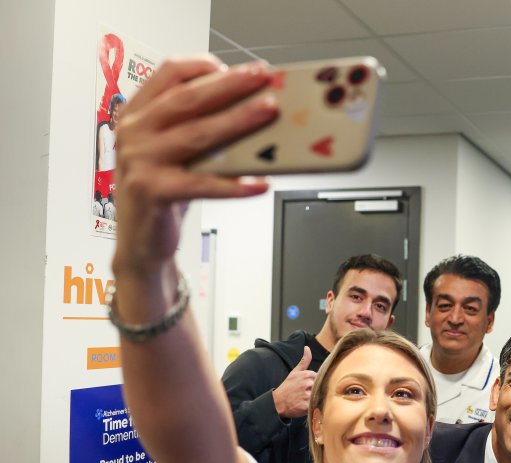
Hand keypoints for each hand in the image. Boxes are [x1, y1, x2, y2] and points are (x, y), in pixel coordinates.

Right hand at [112, 57, 277, 279]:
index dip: (203, 65)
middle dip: (230, 85)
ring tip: (268, 112)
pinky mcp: (151, 191)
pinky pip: (202, 184)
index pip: (168, 74)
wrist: (141, 241)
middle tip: (263, 79)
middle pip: (188, 99)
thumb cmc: (164, 192)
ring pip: (197, 134)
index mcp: (137, 114)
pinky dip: (233, 184)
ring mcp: (140, 160)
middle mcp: (134, 132)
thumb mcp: (177, 152)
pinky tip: (259, 183)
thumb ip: (199, 127)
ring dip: (238, 121)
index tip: (238, 67)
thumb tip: (253, 110)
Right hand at [273, 346, 315, 417]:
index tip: (307, 388)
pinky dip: (313, 408)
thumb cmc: (287, 387)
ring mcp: (307, 394)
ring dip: (315, 400)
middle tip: (305, 395)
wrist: (277, 402)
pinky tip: (305, 406)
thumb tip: (307, 347)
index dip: (314, 384)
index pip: (320, 379)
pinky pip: (315, 406)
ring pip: (319, 397)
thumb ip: (304, 360)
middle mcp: (308, 383)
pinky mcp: (306, 405)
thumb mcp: (295, 372)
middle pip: (320, 388)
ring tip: (305, 400)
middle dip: (315, 392)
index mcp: (308, 374)